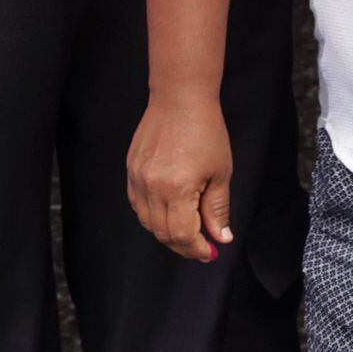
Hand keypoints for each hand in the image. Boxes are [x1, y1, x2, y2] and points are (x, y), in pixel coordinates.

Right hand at [126, 93, 236, 261]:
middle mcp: (152, 187)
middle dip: (183, 246)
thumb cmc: (205, 130)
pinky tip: (168, 214)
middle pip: (163, 233)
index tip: (209, 252)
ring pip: (147, 222)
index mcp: (177, 188)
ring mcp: (138, 178)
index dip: (196, 249)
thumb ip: (218, 209)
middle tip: (201, 247)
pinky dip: (152, 216)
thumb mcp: (220, 172)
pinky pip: (137, 205)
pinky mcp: (131, 170)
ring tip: (187, 232)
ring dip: (167, 233)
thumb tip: (221, 238)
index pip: (183, 235)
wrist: (180, 98)